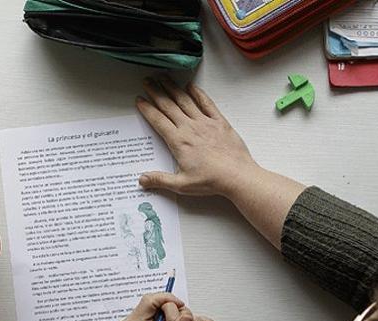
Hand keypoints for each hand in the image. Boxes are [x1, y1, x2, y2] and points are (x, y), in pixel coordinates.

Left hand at [118, 293, 189, 320]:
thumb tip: (186, 317)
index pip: (150, 300)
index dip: (168, 299)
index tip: (181, 306)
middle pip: (149, 302)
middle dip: (168, 306)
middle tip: (181, 318)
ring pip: (150, 309)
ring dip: (165, 314)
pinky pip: (148, 317)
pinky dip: (161, 320)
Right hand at [136, 76, 257, 197]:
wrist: (236, 176)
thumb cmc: (212, 180)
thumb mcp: (182, 184)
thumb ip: (160, 180)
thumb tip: (143, 179)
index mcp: (178, 141)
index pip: (158, 120)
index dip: (147, 109)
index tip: (140, 101)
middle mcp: (190, 128)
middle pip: (168, 105)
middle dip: (156, 92)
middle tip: (148, 82)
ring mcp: (205, 123)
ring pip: (185, 100)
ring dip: (173, 88)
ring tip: (164, 78)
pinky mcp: (219, 122)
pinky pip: (206, 103)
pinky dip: (198, 93)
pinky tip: (191, 87)